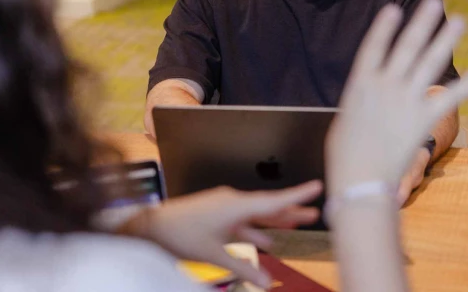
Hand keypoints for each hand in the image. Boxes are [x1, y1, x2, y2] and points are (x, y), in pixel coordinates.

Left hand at [145, 181, 322, 288]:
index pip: (274, 201)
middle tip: (315, 212)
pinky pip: (243, 221)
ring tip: (294, 225)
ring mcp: (224, 206)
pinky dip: (255, 230)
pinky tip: (264, 241)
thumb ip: (244, 269)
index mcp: (236, 205)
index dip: (298, 195)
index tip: (317, 186)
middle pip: (269, 207)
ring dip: (274, 221)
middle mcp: (233, 201)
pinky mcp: (217, 213)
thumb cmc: (179, 234)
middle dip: (292, 210)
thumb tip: (266, 281)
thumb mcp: (214, 255)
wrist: (151, 226)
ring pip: (256, 214)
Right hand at [326, 0, 467, 195]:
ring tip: (459, 21)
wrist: (360, 179)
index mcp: (360, 83)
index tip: (394, 9)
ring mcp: (406, 100)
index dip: (384, 27)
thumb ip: (361, 102)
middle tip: (434, 2)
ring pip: (430, 62)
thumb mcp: (345, 119)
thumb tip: (371, 98)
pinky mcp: (424, 118)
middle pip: (407, 47)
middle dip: (421, 23)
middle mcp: (385, 85)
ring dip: (445, 40)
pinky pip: (452, 96)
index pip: (374, 47)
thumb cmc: (345, 154)